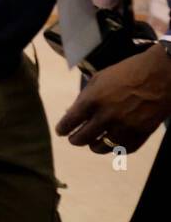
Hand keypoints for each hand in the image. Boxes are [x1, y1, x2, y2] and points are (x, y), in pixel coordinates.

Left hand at [56, 45, 170, 154]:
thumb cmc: (126, 72)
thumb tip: (70, 114)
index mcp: (92, 100)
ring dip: (94, 146)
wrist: (160, 74)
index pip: (70, 122)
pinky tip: (112, 144)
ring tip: (93, 143)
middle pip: (82, 139)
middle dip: (75, 140)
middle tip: (74, 139)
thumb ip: (84, 98)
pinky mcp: (141, 134)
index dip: (62, 129)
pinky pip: (123, 149)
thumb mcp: (99, 79)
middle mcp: (107, 116)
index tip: (61, 131)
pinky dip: (115, 148)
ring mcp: (124, 127)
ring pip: (101, 148)